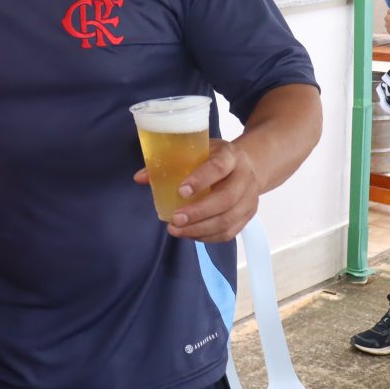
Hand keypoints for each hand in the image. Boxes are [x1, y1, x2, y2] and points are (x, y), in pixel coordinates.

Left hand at [134, 139, 260, 241]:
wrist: (247, 165)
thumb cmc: (214, 158)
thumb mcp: (196, 151)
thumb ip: (169, 162)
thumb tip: (140, 178)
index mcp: (231, 156)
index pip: (219, 167)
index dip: (200, 180)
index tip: (180, 191)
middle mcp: (245, 177)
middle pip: (226, 199)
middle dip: (198, 212)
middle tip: (175, 219)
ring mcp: (250, 199)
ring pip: (228, 220)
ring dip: (200, 229)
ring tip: (177, 230)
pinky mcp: (248, 216)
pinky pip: (230, 232)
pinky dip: (208, 237)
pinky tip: (190, 234)